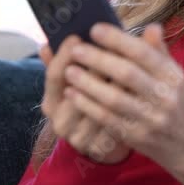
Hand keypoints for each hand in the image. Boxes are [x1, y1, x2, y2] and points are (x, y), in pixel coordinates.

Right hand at [39, 36, 131, 164]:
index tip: (77, 35)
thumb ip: (68, 60)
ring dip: (114, 86)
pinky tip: (138, 92)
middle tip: (112, 46)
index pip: (54, 75)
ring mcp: (77, 137)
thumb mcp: (78, 78)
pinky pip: (112, 123)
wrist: (105, 140)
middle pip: (76, 90)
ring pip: (97, 106)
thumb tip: (45, 44)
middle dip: (95, 67)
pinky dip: (125, 107)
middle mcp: (59, 121)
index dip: (63, 55)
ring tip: (131, 66)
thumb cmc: (92, 97)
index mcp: (51, 101)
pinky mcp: (97, 148)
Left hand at [62, 23, 183, 184]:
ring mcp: (150, 119)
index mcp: (172, 75)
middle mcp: (163, 96)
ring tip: (69, 70)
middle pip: (127, 74)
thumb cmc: (171, 99)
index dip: (118, 40)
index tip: (95, 29)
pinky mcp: (135, 136)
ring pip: (114, 99)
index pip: (144, 53)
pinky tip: (72, 93)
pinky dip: (87, 105)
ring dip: (88, 84)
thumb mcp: (171, 74)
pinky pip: (106, 119)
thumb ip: (158, 51)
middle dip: (98, 60)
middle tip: (76, 49)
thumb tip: (152, 26)